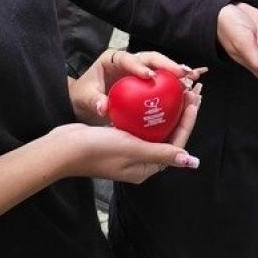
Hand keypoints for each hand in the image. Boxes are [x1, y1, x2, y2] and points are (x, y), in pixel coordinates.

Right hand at [52, 99, 201, 183]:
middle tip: (191, 90)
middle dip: (182, 113)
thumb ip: (162, 153)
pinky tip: (152, 95)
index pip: (177, 142)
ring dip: (169, 110)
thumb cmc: (98, 150)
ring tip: (178, 90)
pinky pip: (140, 125)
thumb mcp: (133, 149)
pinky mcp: (118, 140)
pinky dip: (149, 111)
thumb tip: (191, 161)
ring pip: (156, 128)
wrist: (63, 149)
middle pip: (169, 134)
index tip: (195, 99)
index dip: (188, 121)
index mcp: (147, 168)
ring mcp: (129, 151)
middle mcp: (141, 161)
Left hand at [70, 48, 202, 124]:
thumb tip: (103, 107)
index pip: (127, 59)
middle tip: (181, 73)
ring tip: (192, 78)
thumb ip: (93, 101)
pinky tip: (188, 90)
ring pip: (160, 66)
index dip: (139, 66)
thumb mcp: (85, 98)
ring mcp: (139, 70)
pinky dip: (175, 83)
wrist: (86, 100)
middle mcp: (128, 61)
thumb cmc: (84, 96)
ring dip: (176, 71)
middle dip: (167, 64)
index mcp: (112, 59)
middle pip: (150, 58)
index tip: (149, 76)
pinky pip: (162, 79)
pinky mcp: (146, 81)